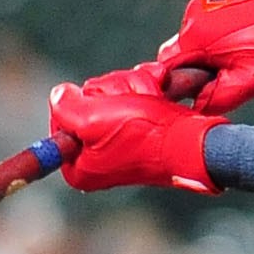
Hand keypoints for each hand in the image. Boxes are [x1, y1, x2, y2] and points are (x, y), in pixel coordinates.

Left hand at [49, 66, 215, 194]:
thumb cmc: (145, 135)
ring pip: (113, 92)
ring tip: (151, 98)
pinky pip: (134, 94)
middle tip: (129, 103)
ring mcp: (121, 141)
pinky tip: (160, 91)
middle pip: (88, 102)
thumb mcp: (90, 118)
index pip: (61, 119)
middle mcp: (97, 156)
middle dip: (112, 92)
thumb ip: (64, 106)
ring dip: (133, 87)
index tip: (99, 108)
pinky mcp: (142, 126)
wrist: (193, 141)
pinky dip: (148, 87)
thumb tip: (60, 95)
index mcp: (78, 166)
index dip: (79, 104)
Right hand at [153, 0, 253, 112]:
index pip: (166, 69)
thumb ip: (220, 97)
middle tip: (235, 73)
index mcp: (195, 37)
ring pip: (201, 34)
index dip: (178, 85)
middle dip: (202, 66)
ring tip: (252, 51)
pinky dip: (227, 30)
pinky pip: (215, 17)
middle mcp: (194, 13)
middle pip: (184, 51)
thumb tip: (198, 106)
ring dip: (217, 48)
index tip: (200, 91)